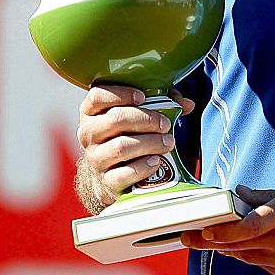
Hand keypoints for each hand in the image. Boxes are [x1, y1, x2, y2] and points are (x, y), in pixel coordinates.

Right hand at [75, 84, 191, 208]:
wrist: (111, 175)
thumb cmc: (127, 136)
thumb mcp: (137, 116)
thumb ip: (161, 103)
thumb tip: (187, 104)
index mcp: (92, 113)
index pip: (98, 96)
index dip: (121, 94)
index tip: (143, 97)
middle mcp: (88, 134)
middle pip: (115, 119)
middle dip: (146, 119)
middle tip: (165, 124)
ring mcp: (95, 158)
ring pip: (121, 147)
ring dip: (150, 143)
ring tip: (168, 142)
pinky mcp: (106, 181)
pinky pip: (125, 173)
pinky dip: (144, 167)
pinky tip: (157, 161)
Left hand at [182, 187, 274, 274]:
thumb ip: (267, 197)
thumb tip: (239, 194)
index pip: (248, 224)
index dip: (224, 229)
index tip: (204, 228)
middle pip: (237, 243)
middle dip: (209, 240)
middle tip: (187, 236)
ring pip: (245, 256)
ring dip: (227, 248)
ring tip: (209, 240)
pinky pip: (262, 265)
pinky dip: (251, 255)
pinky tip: (246, 247)